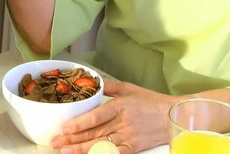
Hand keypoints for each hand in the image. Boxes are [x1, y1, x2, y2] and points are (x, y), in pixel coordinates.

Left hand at [50, 81, 173, 153]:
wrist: (173, 116)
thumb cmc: (151, 101)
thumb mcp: (129, 88)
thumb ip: (108, 87)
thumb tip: (92, 82)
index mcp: (120, 106)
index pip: (95, 116)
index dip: (78, 123)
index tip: (64, 127)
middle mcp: (123, 123)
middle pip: (93, 132)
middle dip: (72, 138)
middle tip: (56, 141)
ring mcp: (128, 138)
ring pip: (100, 145)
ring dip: (81, 149)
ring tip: (65, 151)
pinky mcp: (133, 148)